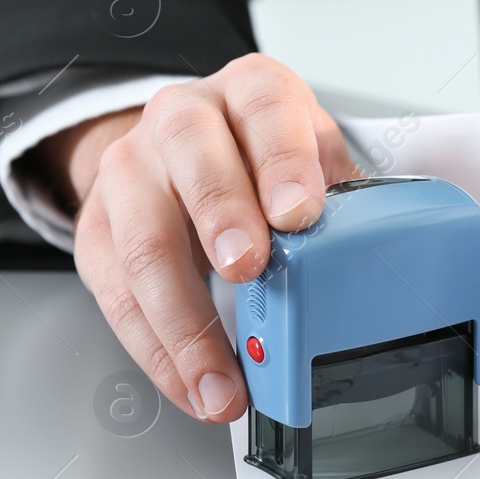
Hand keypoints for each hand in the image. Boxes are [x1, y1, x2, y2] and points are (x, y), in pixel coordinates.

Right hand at [41, 54, 361, 422]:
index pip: (266, 111)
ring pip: (143, 241)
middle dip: (221, 218)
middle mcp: (183, 119)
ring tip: (221, 378)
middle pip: (192, 159)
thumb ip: (344, 196)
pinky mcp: (96, 229)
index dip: (283, 162)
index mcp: (250, 94)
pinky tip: (192, 384)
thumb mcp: (316, 154)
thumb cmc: (263, 154)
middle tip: (248, 271)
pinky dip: (157, 351)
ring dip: (184, 320)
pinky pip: (116, 294)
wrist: (185, 147)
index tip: (301, 215)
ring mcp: (131, 171)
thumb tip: (382, 263)